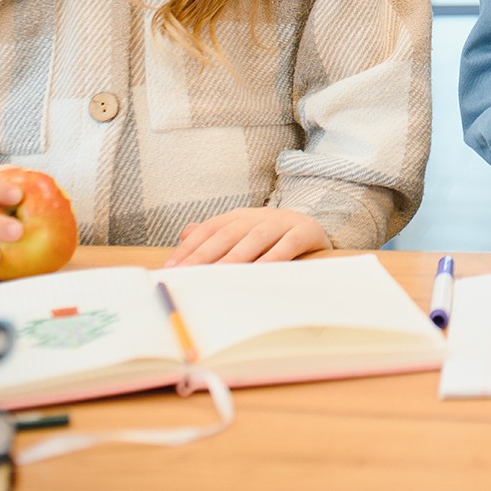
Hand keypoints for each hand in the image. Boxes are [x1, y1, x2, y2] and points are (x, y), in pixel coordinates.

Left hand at [162, 207, 331, 266]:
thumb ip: (215, 235)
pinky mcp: (304, 231)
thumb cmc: (274, 237)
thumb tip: (185, 234)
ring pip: (255, 238)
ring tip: (220, 274)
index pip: (210, 229)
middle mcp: (259, 216)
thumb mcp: (244, 234)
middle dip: (205, 254)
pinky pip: (288, 244)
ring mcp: (283, 222)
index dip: (190, 247)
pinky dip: (274, 256)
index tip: (172, 267)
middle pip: (228, 234)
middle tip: (188, 273)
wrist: (317, 228)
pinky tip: (261, 270)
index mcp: (241, 217)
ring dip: (236, 256)